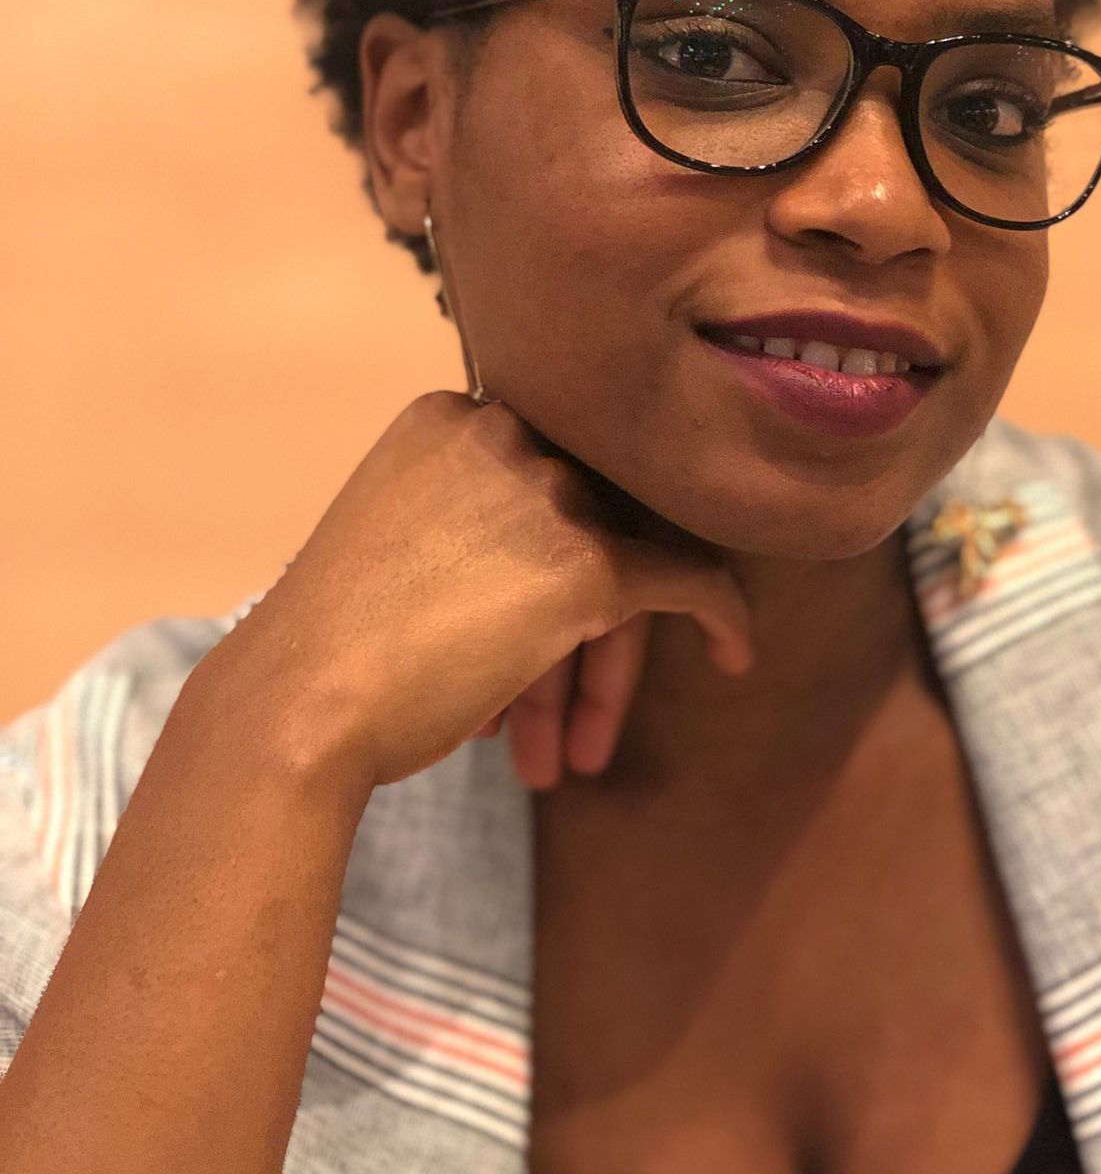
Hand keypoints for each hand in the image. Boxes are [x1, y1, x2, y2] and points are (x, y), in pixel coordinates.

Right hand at [205, 391, 752, 791]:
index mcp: (449, 417)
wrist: (295, 706)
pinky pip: (687, 579)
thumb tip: (545, 564)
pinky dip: (717, 614)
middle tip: (556, 720)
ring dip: (599, 667)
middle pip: (586, 519)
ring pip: (625, 562)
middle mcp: (506, 432)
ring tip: (571, 755)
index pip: (542, 477)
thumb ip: (470, 523)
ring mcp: (549, 493)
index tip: (532, 640)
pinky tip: (731, 653)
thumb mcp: (397, 545)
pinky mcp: (588, 560)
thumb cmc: (326, 647)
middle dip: (574, 628)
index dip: (543, 561)